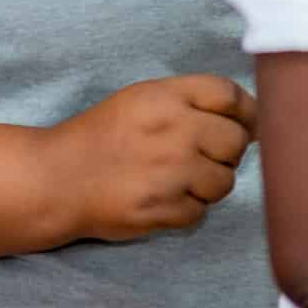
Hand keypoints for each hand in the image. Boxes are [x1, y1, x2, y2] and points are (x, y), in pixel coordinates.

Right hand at [46, 75, 257, 242]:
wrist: (59, 178)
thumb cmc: (101, 136)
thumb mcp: (140, 99)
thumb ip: (188, 101)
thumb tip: (248, 121)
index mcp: (165, 97)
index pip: (230, 95)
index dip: (247, 111)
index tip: (247, 124)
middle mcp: (173, 130)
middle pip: (236, 140)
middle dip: (227, 150)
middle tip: (203, 155)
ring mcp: (171, 172)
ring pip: (224, 181)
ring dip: (208, 183)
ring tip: (178, 178)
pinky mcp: (165, 209)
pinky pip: (201, 212)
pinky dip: (187, 208)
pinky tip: (163, 197)